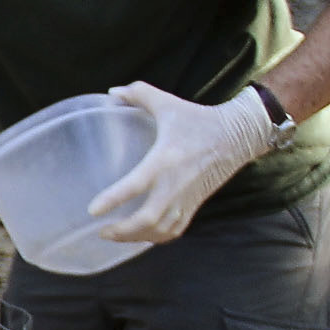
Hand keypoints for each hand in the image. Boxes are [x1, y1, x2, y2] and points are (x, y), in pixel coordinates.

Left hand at [87, 81, 288, 243]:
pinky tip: (141, 236)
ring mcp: (186, 198)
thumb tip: (111, 92)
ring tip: (116, 235)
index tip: (92, 210)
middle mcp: (175, 184)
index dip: (113, 199)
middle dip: (123, 230)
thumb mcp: (168, 103)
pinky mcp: (195, 205)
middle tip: (101, 230)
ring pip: (161, 229)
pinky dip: (156, 237)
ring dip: (137, 237)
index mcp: (164, 159)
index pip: (135, 185)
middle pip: (148, 219)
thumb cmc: (199, 119)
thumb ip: (139, 94)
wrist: (238, 136)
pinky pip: (174, 230)